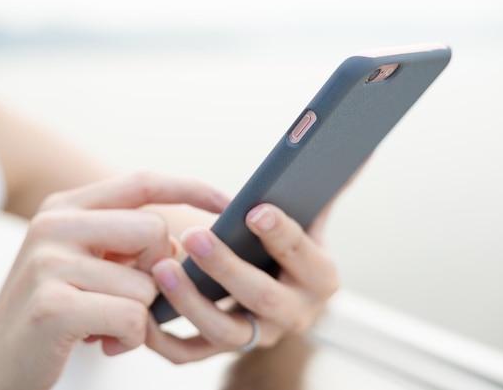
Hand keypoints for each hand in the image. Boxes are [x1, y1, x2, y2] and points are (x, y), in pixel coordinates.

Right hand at [0, 172, 227, 389]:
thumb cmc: (54, 313)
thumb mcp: (82, 264)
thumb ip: (123, 243)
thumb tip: (178, 243)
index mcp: (64, 208)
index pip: (141, 182)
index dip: (189, 187)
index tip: (227, 200)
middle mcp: (53, 225)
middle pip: (154, 231)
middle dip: (158, 272)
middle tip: (130, 297)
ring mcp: (49, 263)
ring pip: (147, 284)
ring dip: (139, 315)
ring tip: (106, 327)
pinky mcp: (54, 306)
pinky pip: (132, 318)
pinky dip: (128, 339)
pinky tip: (100, 343)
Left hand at [146, 201, 339, 363]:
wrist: (280, 291)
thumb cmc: (288, 246)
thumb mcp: (312, 218)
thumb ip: (326, 188)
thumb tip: (359, 148)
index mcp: (320, 277)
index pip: (303, 256)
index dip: (281, 234)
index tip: (257, 210)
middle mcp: (294, 314)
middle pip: (263, 298)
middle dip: (228, 268)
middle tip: (195, 236)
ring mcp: (257, 336)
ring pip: (225, 332)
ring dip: (192, 303)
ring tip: (162, 269)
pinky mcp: (222, 348)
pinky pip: (190, 353)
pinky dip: (164, 339)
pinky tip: (143, 312)